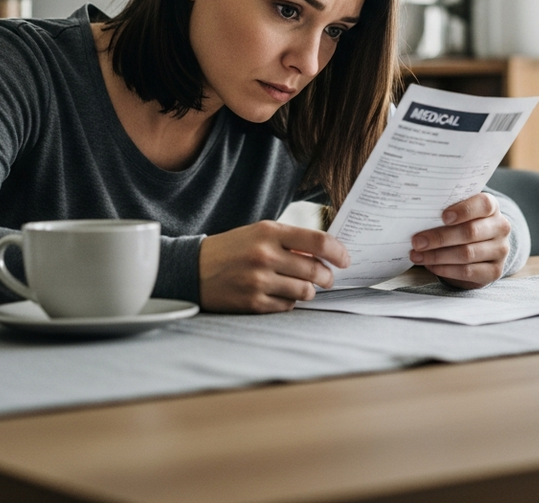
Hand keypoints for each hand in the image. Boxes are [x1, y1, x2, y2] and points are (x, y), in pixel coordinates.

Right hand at [198, 221, 349, 312]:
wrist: (192, 269)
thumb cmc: (232, 248)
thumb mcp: (259, 233)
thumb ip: (290, 241)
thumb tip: (325, 254)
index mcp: (269, 232)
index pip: (317, 241)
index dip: (338, 252)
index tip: (346, 259)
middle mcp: (265, 255)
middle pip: (315, 271)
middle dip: (327, 277)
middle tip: (328, 278)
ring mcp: (258, 281)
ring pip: (304, 292)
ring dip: (310, 291)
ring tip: (305, 287)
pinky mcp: (252, 303)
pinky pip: (287, 307)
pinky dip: (290, 303)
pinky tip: (282, 295)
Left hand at [409, 193, 511, 288]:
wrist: (480, 250)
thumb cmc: (462, 224)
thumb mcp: (459, 213)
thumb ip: (446, 210)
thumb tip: (418, 214)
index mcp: (491, 207)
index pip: (483, 204)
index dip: (463, 210)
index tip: (443, 217)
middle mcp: (500, 227)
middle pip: (470, 232)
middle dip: (440, 237)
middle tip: (417, 241)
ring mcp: (500, 250)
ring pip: (467, 254)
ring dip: (438, 256)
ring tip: (417, 255)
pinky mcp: (494, 271)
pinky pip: (467, 271)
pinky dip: (446, 269)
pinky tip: (431, 266)